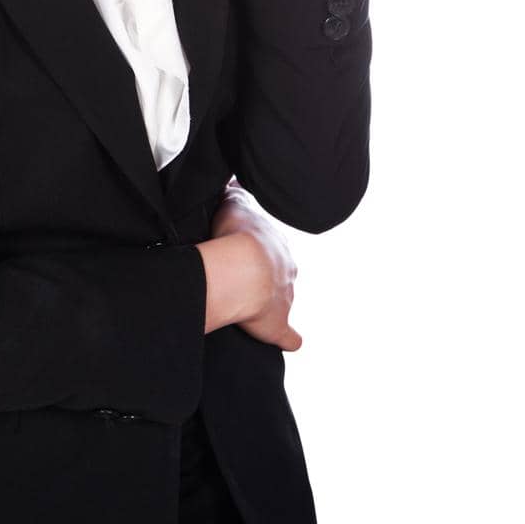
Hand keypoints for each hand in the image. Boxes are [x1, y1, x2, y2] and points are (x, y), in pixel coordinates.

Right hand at [211, 181, 303, 351]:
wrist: (244, 267)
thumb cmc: (237, 235)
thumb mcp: (234, 205)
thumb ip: (234, 194)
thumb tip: (232, 181)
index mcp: (276, 244)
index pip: (269, 247)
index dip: (256, 250)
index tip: (245, 253)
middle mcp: (286, 269)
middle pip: (280, 271)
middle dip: (267, 275)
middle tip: (247, 279)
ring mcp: (285, 296)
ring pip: (283, 298)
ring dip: (271, 302)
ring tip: (254, 306)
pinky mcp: (278, 323)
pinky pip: (288, 335)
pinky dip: (289, 339)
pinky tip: (292, 342)